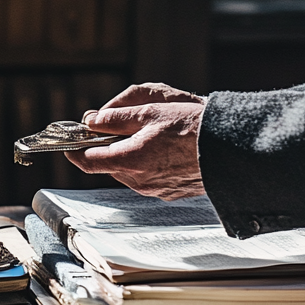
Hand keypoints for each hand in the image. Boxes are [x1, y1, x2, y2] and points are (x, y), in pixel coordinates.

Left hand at [65, 83, 205, 199]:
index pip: (87, 160)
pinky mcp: (170, 193)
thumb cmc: (193, 127)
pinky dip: (149, 161)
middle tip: (119, 124)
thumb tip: (92, 120)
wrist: (231, 148)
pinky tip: (167, 146)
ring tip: (151, 132)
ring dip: (131, 152)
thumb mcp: (150, 111)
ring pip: (129, 169)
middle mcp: (138, 181)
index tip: (72, 137)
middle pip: (109, 164)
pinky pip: (148, 176)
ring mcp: (155, 190)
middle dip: (109, 145)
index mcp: (129, 160)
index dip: (75, 148)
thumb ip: (116, 117)